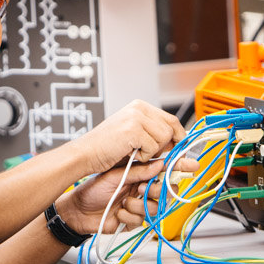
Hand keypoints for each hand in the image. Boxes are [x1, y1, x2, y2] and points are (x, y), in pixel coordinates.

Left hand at [57, 157, 199, 234]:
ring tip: (124, 201)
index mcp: (139, 173)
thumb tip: (159, 165)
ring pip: (156, 207)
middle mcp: (141, 188)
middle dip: (156, 190)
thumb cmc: (92, 189)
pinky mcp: (134, 220)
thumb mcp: (116, 175)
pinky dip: (128, 216)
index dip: (179, 167)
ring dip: (139, 205)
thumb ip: (139, 171)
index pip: (163, 169)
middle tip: (141, 188)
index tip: (192, 165)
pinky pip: (142, 220)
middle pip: (165, 191)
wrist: (77, 211)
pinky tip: (118, 212)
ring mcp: (138, 205)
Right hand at [66, 100, 183, 175]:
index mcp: (140, 106)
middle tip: (150, 153)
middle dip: (166, 145)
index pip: (171, 119)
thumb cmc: (107, 148)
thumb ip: (153, 133)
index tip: (177, 148)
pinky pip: (153, 148)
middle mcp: (139, 108)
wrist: (85, 153)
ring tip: (133, 152)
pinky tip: (128, 154)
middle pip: (171, 128)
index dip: (178, 135)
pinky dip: (143, 157)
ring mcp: (136, 117)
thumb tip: (178, 140)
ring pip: (164, 138)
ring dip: (151, 152)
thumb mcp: (134, 135)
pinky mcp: (134, 130)